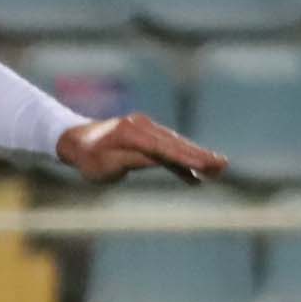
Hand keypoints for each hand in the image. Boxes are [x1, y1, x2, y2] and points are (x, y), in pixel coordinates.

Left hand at [58, 112, 222, 185]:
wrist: (76, 141)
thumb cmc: (88, 159)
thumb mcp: (106, 165)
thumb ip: (131, 160)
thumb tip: (158, 159)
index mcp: (131, 134)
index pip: (164, 149)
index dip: (186, 158)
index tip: (205, 166)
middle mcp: (142, 126)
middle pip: (175, 143)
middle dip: (200, 155)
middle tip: (223, 165)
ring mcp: (145, 128)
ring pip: (175, 144)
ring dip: (197, 156)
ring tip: (220, 167)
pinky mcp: (147, 135)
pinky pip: (168, 148)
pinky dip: (182, 160)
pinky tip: (197, 175)